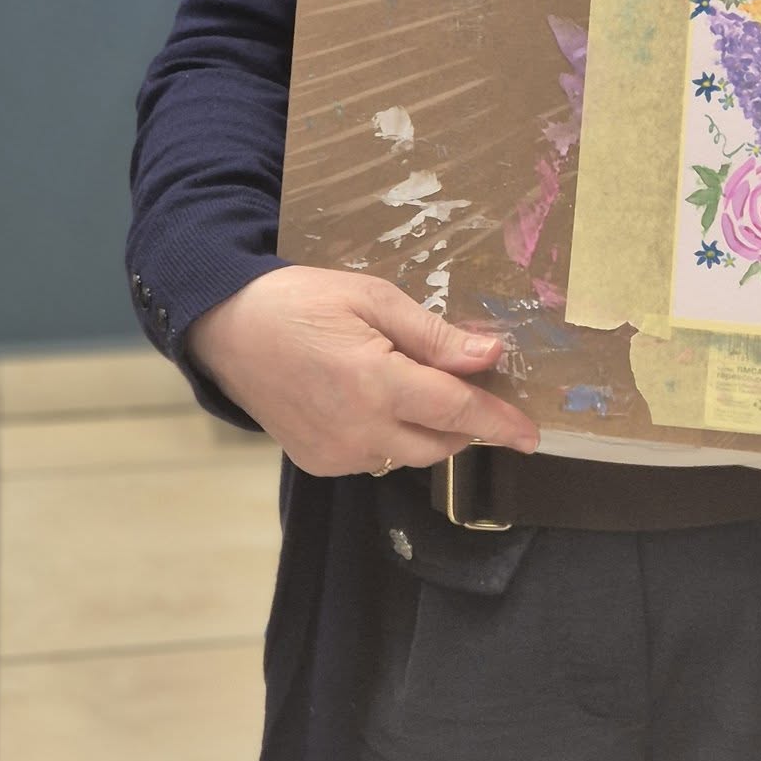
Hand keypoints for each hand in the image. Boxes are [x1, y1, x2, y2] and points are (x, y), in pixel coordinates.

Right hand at [185, 265, 540, 475]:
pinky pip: (376, 456)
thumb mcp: (372, 298)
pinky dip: (393, 433)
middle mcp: (356, 431)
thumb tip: (488, 355)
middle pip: (439, 443)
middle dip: (466, 421)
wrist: (227, 328)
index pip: (455, 412)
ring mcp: (334, 454)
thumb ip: (433, 334)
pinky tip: (380, 396)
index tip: (533, 433)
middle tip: (474, 384)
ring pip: (409, 453)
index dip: (499, 422)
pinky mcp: (318, 462)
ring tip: (418, 380)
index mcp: (373, 383)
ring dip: (429, 427)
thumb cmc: (300, 300)